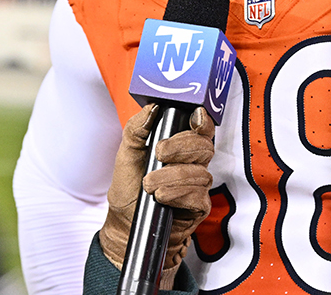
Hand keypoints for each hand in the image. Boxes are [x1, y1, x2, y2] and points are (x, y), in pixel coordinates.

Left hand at [100, 104, 214, 288]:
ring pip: (200, 173)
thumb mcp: (126, 154)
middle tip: (159, 153)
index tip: (195, 117)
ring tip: (149, 185)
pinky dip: (177, 194)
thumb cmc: (129, 188)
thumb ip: (137, 128)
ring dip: (171, 177)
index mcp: (179, 147)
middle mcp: (192, 164)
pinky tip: (161, 197)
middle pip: (205, 146)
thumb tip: (153, 108)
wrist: (125, 222)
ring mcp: (197, 186)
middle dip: (182, 147)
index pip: (201, 130)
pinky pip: (198, 196)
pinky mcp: (199, 207)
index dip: (203, 121)